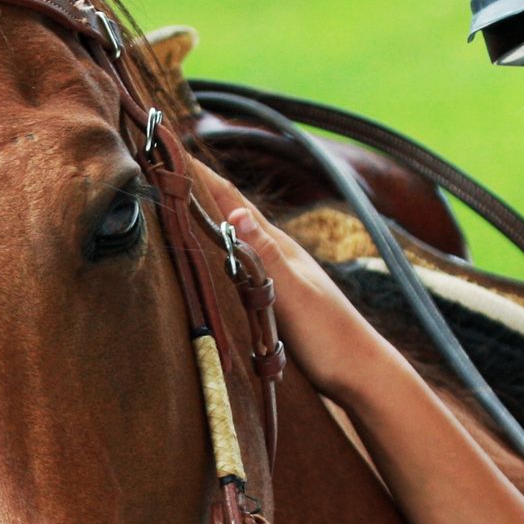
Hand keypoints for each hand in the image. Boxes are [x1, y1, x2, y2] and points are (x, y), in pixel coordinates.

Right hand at [185, 156, 398, 397]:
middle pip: (230, 212)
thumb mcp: (294, 295)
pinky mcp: (274, 298)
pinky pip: (236, 264)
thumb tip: (236, 212)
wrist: (361, 374)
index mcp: (278, 246)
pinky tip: (210, 256)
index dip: (201, 175)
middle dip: (197, 189)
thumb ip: (265, 255)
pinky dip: (216, 251)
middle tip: (162, 166)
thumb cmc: (331, 337)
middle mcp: (276, 253)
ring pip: (233, 237)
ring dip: (206, 217)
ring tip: (176, 202)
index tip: (169, 148)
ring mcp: (276, 274)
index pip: (233, 199)